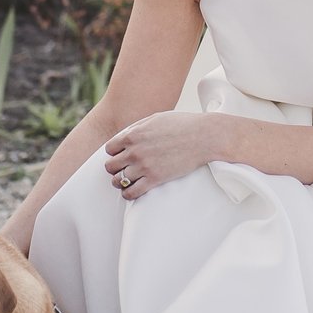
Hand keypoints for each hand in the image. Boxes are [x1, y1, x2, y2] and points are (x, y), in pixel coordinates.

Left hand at [101, 112, 222, 199]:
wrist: (203, 137)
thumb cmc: (182, 124)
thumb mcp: (155, 118)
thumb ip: (137, 128)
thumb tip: (125, 136)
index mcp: (133, 135)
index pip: (109, 149)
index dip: (115, 153)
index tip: (123, 155)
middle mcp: (135, 151)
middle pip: (110, 166)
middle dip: (115, 168)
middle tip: (124, 169)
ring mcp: (144, 166)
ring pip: (118, 181)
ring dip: (120, 182)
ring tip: (127, 181)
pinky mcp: (155, 179)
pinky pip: (131, 192)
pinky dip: (129, 193)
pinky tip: (133, 190)